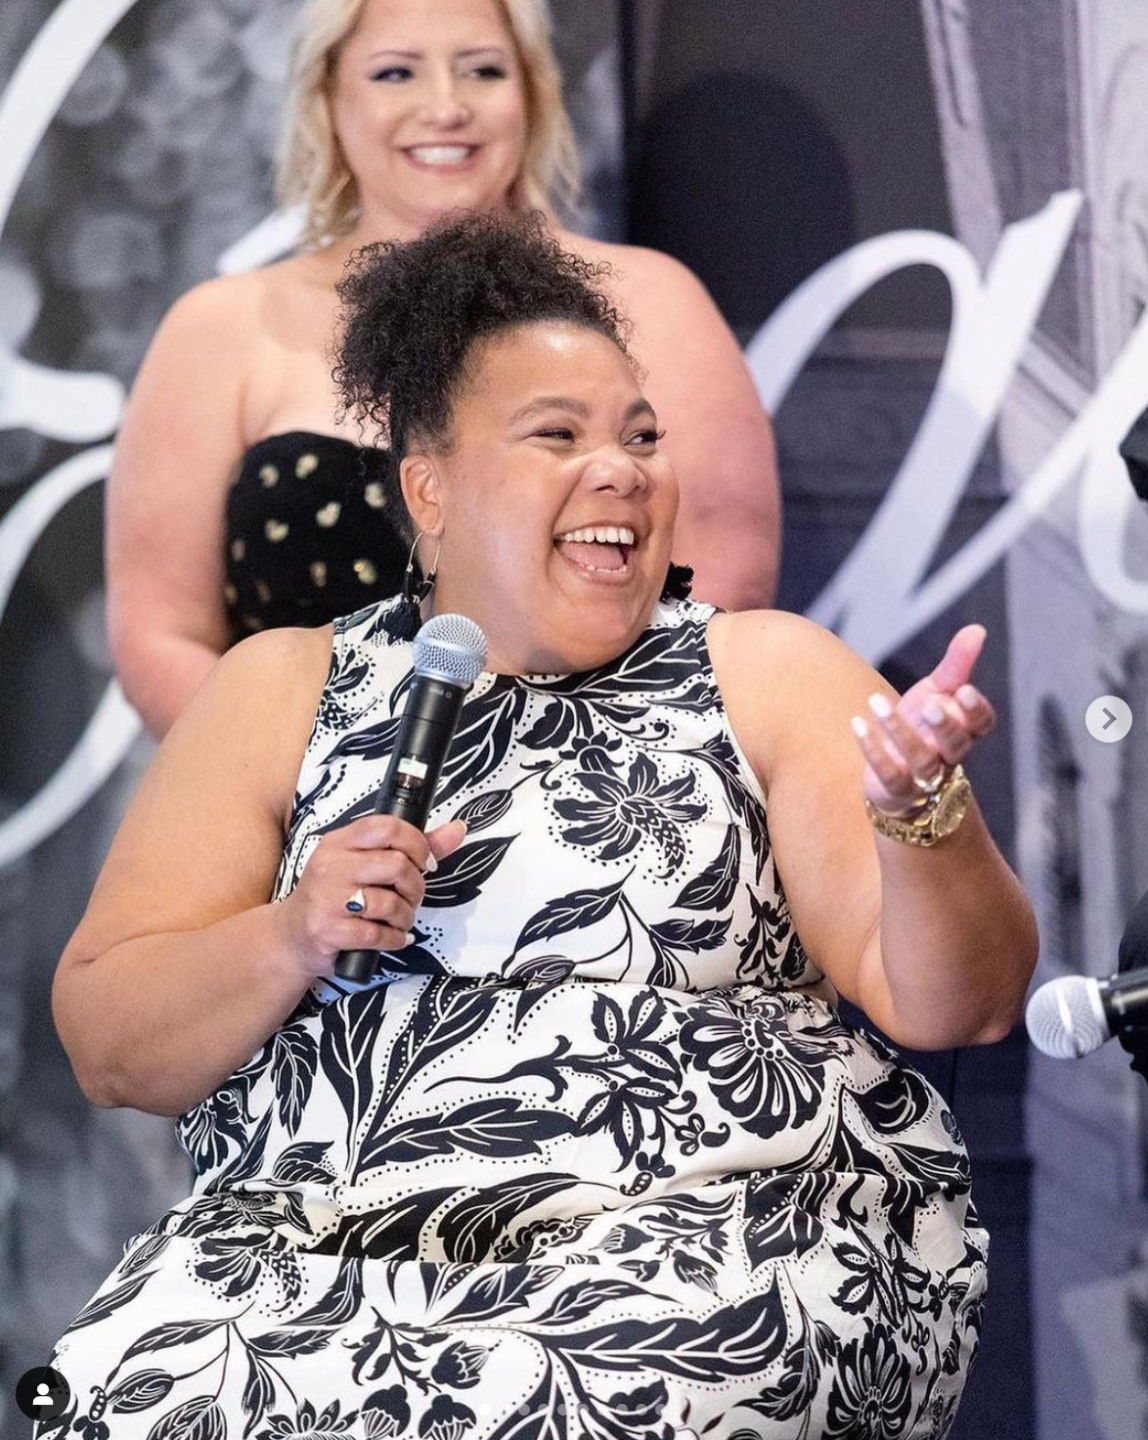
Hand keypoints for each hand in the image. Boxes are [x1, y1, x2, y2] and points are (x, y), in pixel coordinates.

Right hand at [273, 815, 467, 976]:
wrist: (292, 936)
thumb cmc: (336, 895)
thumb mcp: (364, 864)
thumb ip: (412, 847)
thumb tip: (457, 829)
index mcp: (340, 841)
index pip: (389, 827)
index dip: (417, 844)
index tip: (425, 863)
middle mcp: (331, 865)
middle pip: (397, 865)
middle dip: (416, 886)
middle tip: (412, 897)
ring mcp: (327, 898)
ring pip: (390, 902)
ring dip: (406, 916)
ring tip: (400, 920)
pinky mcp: (328, 930)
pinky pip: (378, 934)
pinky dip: (395, 939)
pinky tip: (393, 937)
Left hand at [851, 624, 995, 816]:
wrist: (892, 771)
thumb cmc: (921, 725)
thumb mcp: (936, 691)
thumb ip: (956, 664)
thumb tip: (977, 629)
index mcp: (963, 730)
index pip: (982, 724)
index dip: (976, 710)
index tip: (965, 690)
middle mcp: (948, 755)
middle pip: (955, 745)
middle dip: (945, 727)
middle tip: (930, 706)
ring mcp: (924, 775)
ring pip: (921, 760)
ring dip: (899, 731)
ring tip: (876, 701)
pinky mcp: (897, 789)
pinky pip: (889, 774)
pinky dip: (873, 751)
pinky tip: (858, 724)